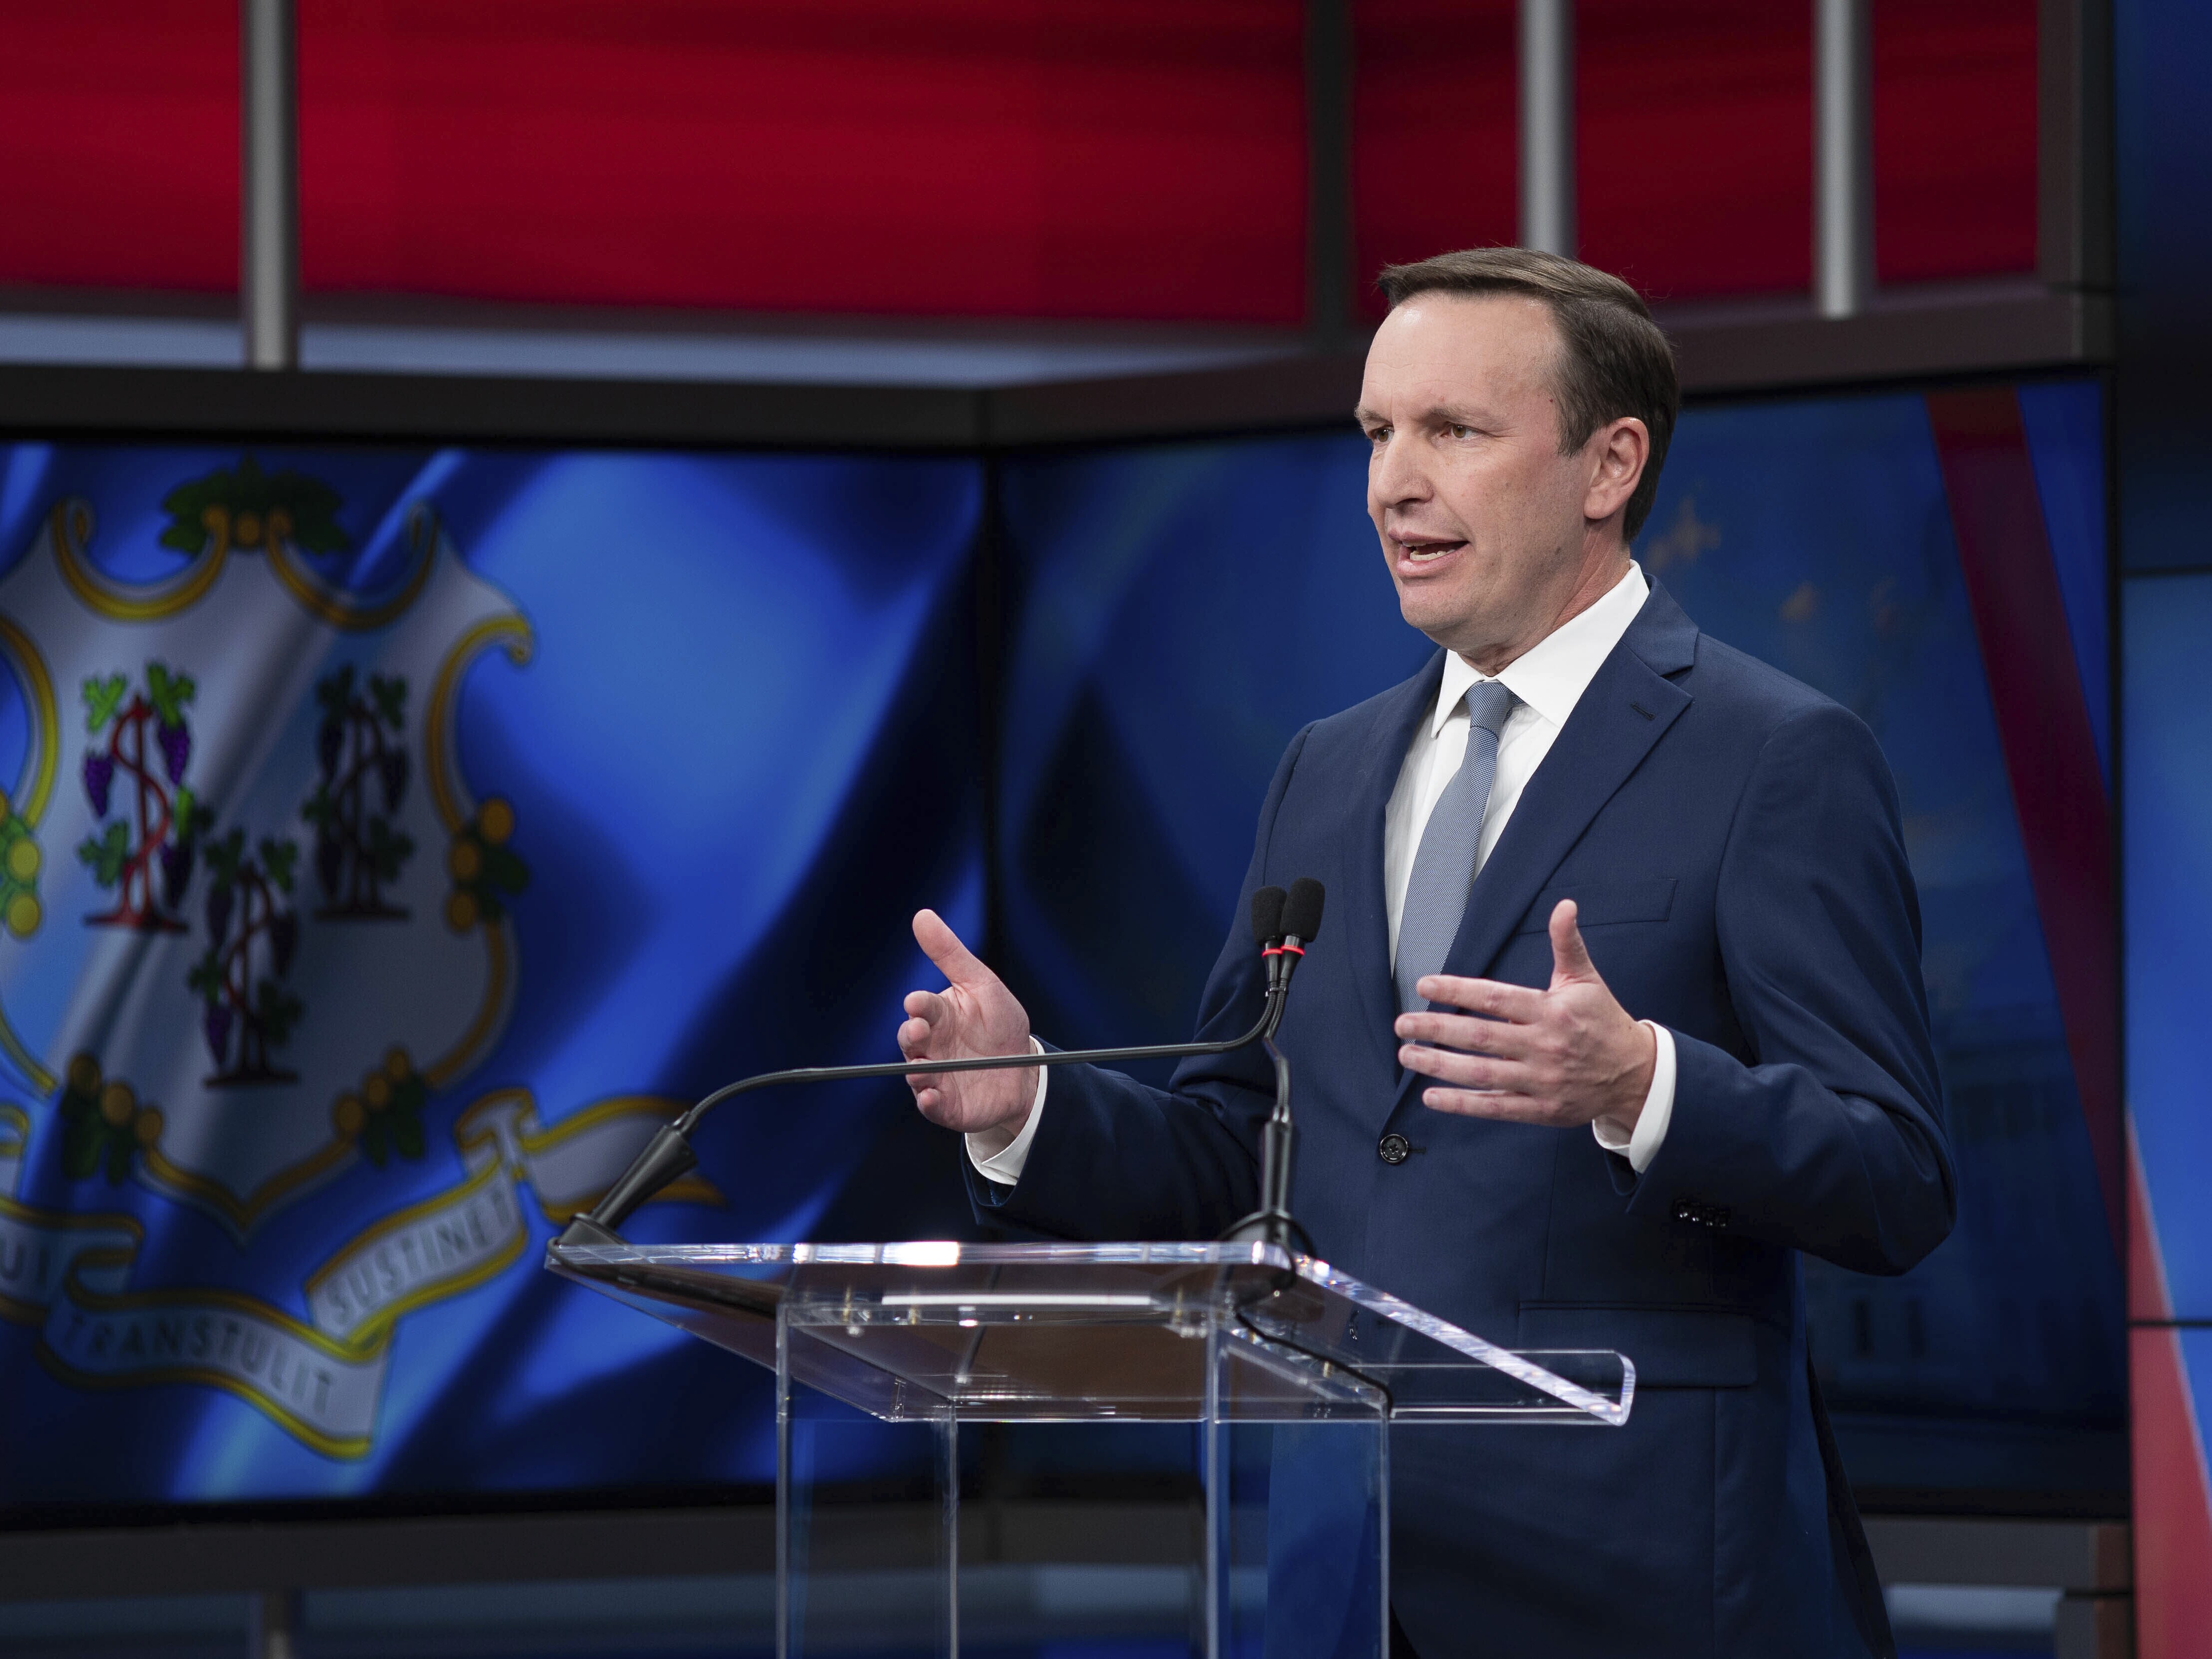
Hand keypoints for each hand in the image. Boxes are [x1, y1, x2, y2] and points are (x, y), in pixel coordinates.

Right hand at [898, 909, 1039, 1150]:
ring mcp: (937, 1076)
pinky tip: (931, 1097)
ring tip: (922, 1070)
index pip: (922, 1008)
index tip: (917, 1002)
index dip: (919, 1006)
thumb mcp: (982, 984)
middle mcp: (931, 1046)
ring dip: (917, 1072)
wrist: (1025, 1070)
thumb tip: (922, 915)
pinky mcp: (947, 1105)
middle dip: (911, 1036)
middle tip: (917, 1031)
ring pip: (917, 1074)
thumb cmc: (999, 1023)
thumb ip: (950, 954)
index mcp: (938, 1015)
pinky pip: (932, 1106)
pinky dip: (929, 1103)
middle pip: (911, 1041)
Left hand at [1393, 900, 1654, 1136]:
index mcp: (1551, 1010)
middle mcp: (1543, 1045)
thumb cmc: (1603, 1021)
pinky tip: (1431, 1098)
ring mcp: (1541, 1080)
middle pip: (1480, 1037)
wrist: (1636, 1074)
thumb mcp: (1586, 979)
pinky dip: (1462, 1104)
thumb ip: (1567, 944)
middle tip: (1401, 1025)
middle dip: (1436, 1029)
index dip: (1456, 991)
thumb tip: (1564, 906)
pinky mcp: (1541, 1109)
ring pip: (1482, 1074)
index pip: (1494, 998)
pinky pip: (1495, 1108)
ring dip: (1439, 1066)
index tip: (1424, 986)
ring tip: (1407, 1055)